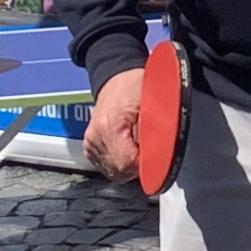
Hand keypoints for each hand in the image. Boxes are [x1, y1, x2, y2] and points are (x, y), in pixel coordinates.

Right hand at [85, 63, 147, 188]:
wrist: (116, 78)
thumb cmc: (135, 86)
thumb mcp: (153, 102)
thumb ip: (157, 130)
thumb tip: (161, 155)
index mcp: (109, 126)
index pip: (127, 164)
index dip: (145, 163)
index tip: (155, 152)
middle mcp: (95, 137)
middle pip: (120, 171)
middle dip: (138, 164)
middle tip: (148, 145)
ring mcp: (90, 144)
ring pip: (114, 172)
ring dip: (129, 164)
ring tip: (138, 144)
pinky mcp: (89, 147)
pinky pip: (108, 167)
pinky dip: (120, 161)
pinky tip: (128, 147)